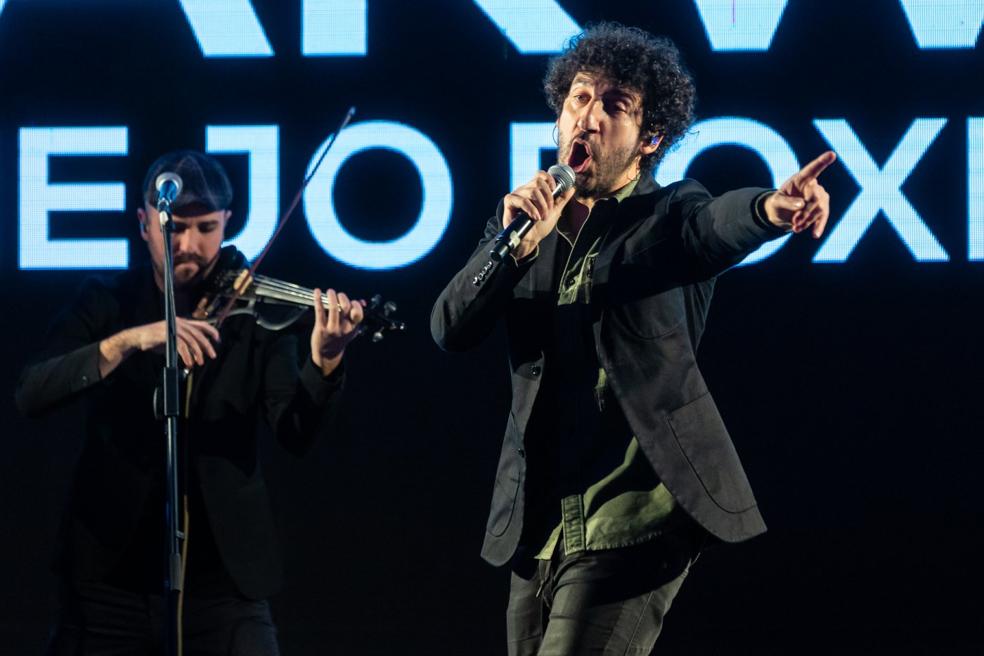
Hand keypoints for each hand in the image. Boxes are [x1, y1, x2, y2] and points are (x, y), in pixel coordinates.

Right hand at [99, 318, 219, 376]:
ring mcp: (173, 327)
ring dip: (197, 353)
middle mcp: (179, 322)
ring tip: (200, 362)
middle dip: (207, 345)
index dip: (211, 331)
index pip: (201, 324)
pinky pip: (181, 346)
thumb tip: (197, 352)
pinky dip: (187, 355)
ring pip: (191, 340)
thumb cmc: (154, 340)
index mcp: (181, 322)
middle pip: (198, 333)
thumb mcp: (172, 339)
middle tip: (213, 356)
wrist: (137, 338)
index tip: (218, 339)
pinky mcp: (167, 334)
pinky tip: (189, 362)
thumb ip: (184, 342)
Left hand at [310, 288, 364, 375]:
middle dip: (342, 297)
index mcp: (352, 327)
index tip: (351, 301)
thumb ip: (357, 316)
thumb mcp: (352, 330)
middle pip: (346, 307)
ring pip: (333, 308)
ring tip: (330, 291)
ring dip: (331, 296)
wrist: (328, 355)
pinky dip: (318, 299)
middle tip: (338, 295)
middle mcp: (343, 327)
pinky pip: (319, 311)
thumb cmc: (339, 339)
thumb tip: (362, 301)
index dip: (355, 304)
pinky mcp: (321, 328)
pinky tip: (317, 292)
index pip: (358, 313)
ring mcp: (332, 328)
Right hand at [502, 171, 576, 259]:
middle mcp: (524, 190)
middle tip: (549, 210)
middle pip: (538, 181)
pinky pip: (522, 200)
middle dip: (547, 197)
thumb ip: (562, 199)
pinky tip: (535, 217)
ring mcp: (516, 195)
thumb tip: (571, 188)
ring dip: (541, 206)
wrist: (530, 240)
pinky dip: (531, 209)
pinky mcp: (509, 202)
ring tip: (542, 217)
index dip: (549, 180)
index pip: (540, 175)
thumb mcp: (555, 211)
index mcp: (533, 189)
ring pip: (532, 191)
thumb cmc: (540, 226)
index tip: (555, 191)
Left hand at [764, 150, 835, 237]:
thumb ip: (787, 201)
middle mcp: (813, 186)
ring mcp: (819, 197)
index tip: (832, 154)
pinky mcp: (821, 209)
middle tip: (794, 223)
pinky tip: (815, 235)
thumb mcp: (776, 202)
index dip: (822, 162)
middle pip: (817, 198)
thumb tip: (801, 205)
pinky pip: (823, 217)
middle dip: (806, 213)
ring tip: (795, 228)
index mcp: (801, 179)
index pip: (813, 169)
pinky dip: (819, 226)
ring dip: (808, 221)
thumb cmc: (777, 203)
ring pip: (820, 209)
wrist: (780, 214)